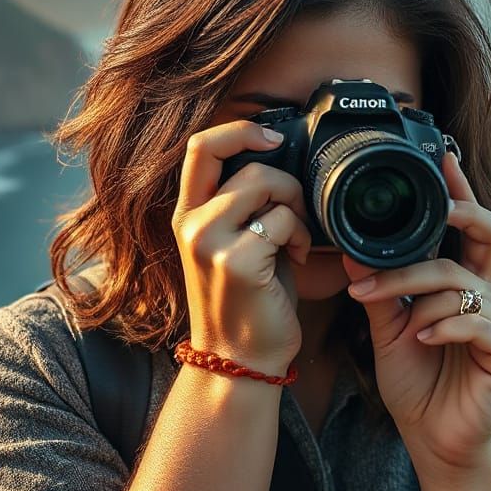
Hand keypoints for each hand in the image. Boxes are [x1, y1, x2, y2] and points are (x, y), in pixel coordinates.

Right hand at [171, 120, 312, 378]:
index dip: (240, 130)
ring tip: (296, 238)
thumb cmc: (247, 302)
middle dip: (284, 178)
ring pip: (265, 182)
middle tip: (296, 209)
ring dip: (295, 206)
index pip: (200, 146)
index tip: (273, 138)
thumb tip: (279, 164)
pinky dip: (301, 235)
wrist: (240, 361)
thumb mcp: (234, 243)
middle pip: (240, 159)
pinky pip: (282, 219)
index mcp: (189, 215)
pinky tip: (297, 258)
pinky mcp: (236, 261)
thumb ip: (244, 203)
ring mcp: (209, 242)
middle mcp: (191, 224)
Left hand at [343, 152, 490, 482]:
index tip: (443, 158)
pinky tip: (422, 338)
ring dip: (422, 294)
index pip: (469, 229)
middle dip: (462, 214)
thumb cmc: (417, 382)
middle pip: (489, 235)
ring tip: (400, 321)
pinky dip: (443, 325)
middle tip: (436, 209)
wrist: (433, 439)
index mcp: (465, 285)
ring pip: (464, 283)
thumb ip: (379, 291)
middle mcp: (490, 296)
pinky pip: (478, 323)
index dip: (461, 192)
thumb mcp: (389, 330)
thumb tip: (352, 251)